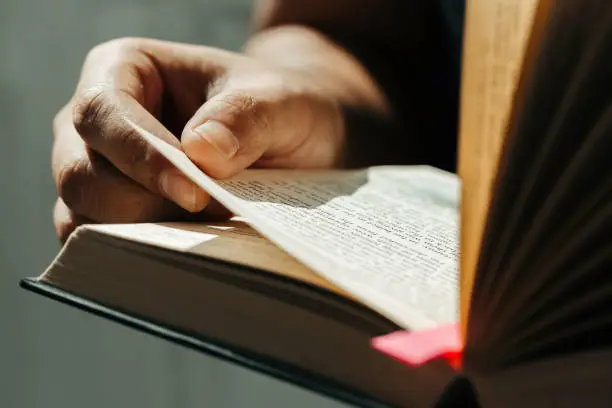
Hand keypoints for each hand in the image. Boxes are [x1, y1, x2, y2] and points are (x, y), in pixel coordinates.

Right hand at [52, 37, 344, 241]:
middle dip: (140, 205)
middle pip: (80, 172)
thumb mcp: (280, 101)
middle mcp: (98, 122)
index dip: (141, 158)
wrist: (286, 135)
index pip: (103, 113)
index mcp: (122, 68)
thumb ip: (246, 117)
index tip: (195, 194)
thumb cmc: (274, 107)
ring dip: (141, 234)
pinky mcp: (111, 211)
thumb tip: (201, 152)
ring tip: (205, 232)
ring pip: (83, 213)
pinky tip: (187, 253)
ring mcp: (99, 169)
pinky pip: (101, 242)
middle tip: (210, 216)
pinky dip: (136, 254)